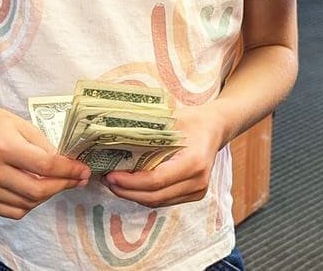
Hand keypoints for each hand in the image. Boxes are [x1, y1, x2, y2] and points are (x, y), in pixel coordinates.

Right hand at [0, 104, 90, 219]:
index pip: (45, 166)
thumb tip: (67, 166)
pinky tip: (36, 190)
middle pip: (38, 189)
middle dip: (63, 186)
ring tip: (58, 183)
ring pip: (28, 203)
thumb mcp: (22, 124)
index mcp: (3, 146)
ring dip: (48, 195)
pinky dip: (30, 204)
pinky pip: (14, 211)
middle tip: (78, 179)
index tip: (83, 170)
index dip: (69, 170)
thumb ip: (44, 146)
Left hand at [101, 104, 225, 207]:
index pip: (156, 180)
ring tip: (113, 183)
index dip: (131, 182)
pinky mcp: (194, 195)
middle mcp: (197, 181)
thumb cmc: (192, 120)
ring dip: (133, 195)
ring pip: (158, 202)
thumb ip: (148, 131)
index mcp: (193, 162)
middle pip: (155, 196)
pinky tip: (130, 185)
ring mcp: (197, 191)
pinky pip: (165, 200)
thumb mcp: (171, 120)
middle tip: (106, 180)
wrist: (216, 127)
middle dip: (127, 191)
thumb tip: (115, 135)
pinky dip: (145, 195)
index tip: (111, 175)